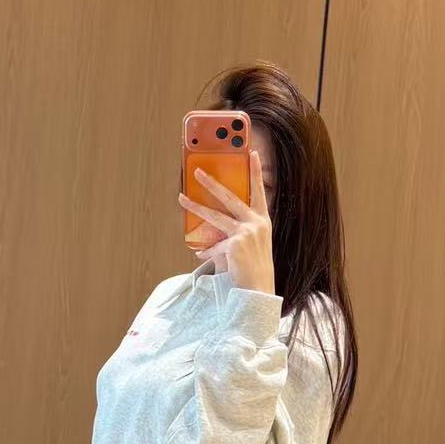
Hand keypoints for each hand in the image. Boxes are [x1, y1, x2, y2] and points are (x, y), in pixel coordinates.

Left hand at [177, 150, 274, 294]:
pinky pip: (213, 245)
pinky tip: (202, 255)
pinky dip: (207, 251)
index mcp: (262, 220)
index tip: (251, 152)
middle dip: (212, 183)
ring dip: (195, 206)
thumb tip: (210, 227)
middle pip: (230, 197)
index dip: (255, 171)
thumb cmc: (253, 268)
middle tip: (197, 172)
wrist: (258, 291)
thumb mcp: (250, 244)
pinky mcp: (234, 244)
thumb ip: (236, 231)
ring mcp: (245, 233)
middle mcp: (256, 223)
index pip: (259, 191)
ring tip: (181, 198)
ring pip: (214, 216)